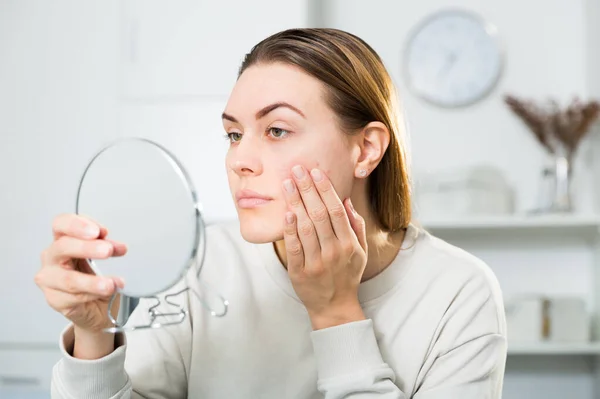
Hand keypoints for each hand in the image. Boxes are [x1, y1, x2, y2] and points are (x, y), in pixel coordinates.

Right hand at [35, 214, 126, 334]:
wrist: (97, 303)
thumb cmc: (94, 274)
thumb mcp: (103, 255)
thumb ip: (108, 246)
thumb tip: (117, 246)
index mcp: (62, 239)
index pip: (61, 224)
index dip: (76, 225)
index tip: (97, 231)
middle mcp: (51, 257)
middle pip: (63, 247)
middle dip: (87, 248)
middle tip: (107, 250)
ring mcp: (49, 279)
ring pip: (69, 279)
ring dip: (93, 281)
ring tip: (111, 284)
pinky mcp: (54, 300)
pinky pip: (74, 298)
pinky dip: (93, 295)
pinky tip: (106, 293)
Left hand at [282, 165, 367, 329]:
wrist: (334, 306)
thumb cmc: (347, 275)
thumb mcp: (360, 251)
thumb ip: (356, 225)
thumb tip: (346, 199)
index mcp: (349, 244)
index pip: (336, 210)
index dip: (326, 189)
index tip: (316, 172)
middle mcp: (333, 252)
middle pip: (319, 215)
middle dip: (307, 189)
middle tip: (297, 170)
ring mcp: (316, 263)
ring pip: (305, 227)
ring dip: (296, 202)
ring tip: (288, 184)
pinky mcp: (299, 272)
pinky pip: (294, 247)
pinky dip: (289, 229)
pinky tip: (286, 212)